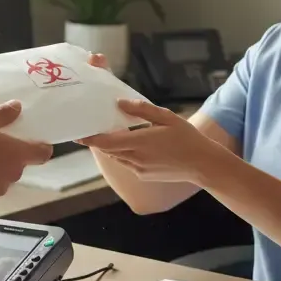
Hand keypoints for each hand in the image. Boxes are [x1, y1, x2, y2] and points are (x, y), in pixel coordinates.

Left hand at [77, 98, 211, 182]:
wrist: (203, 165)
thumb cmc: (186, 137)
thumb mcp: (166, 117)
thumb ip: (141, 110)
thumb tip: (119, 104)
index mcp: (140, 142)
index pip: (107, 143)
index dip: (90, 139)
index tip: (78, 133)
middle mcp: (136, 159)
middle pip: (108, 150)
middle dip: (99, 140)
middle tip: (92, 127)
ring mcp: (139, 170)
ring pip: (117, 157)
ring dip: (111, 147)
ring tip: (110, 133)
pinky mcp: (144, 176)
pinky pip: (127, 163)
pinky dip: (123, 154)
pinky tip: (131, 144)